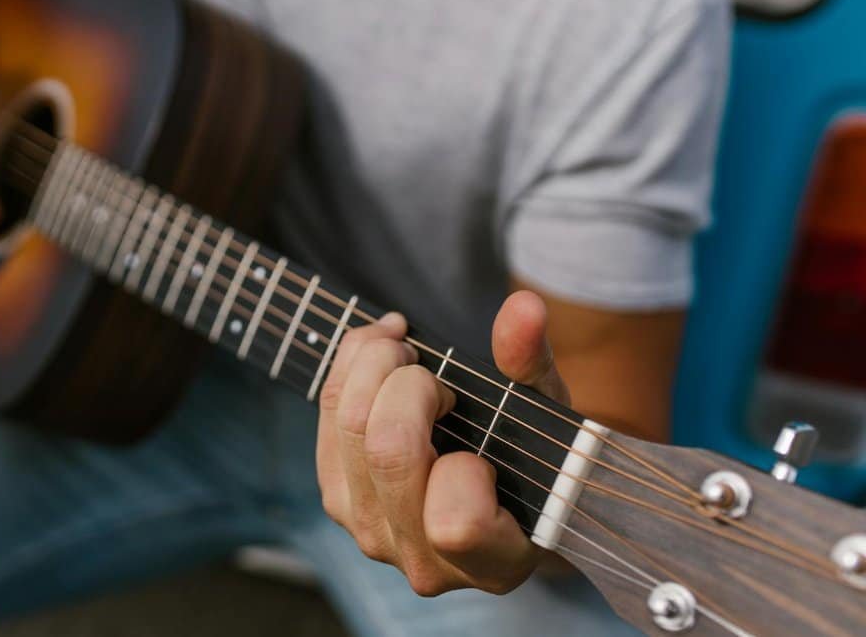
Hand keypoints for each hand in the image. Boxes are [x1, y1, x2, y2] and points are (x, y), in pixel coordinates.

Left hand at [316, 290, 570, 594]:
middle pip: (389, 454)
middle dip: (409, 384)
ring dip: (372, 366)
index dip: (464, 468)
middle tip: (432, 365)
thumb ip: (533, 367)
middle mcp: (425, 562)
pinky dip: (348, 369)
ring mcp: (372, 534)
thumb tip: (523, 307)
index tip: (482, 446)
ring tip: (404, 346)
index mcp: (492, 561)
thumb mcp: (544, 415)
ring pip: (350, 431)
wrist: (487, 492)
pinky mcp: (337, 500)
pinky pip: (326, 423)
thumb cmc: (530, 460)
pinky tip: (378, 352)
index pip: (454, 524)